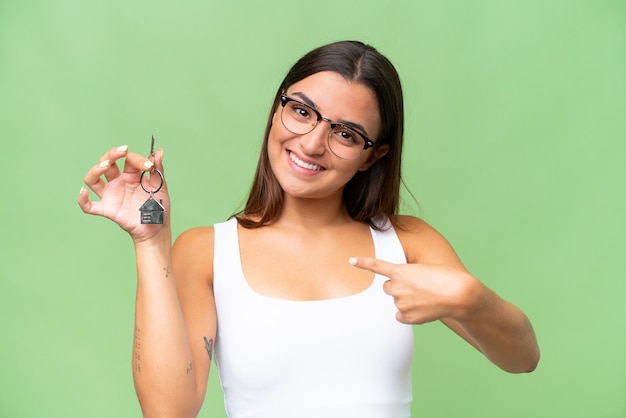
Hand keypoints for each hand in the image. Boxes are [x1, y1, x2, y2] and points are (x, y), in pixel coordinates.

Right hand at [78, 145, 169, 241]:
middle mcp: (118, 181)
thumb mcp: (160, 186)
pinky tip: (84, 192)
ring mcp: (111, 194)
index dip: (138, 159)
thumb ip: (158, 169)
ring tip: (105, 166)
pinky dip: (82, 200)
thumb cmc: (158, 205)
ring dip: (95, 170)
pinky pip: (89, 206)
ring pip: (93, 179)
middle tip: (122, 151)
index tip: (149, 166)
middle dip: (112, 154)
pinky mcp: (107, 209)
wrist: (157, 227)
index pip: (129, 159)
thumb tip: (158, 151)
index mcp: (131, 174)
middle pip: (106, 162)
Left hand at [350, 257, 481, 323]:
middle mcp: (396, 286)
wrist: (458, 294)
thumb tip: (401, 298)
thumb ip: (408, 279)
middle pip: (389, 288)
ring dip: (407, 300)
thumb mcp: (424, 271)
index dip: (363, 263)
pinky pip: (401, 316)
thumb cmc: (446, 278)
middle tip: (418, 288)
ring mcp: (399, 302)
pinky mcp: (405, 316)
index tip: (351, 260)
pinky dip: (410, 314)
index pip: (376, 266)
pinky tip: (424, 309)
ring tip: (426, 298)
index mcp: (400, 270)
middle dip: (399, 288)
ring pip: (397, 301)